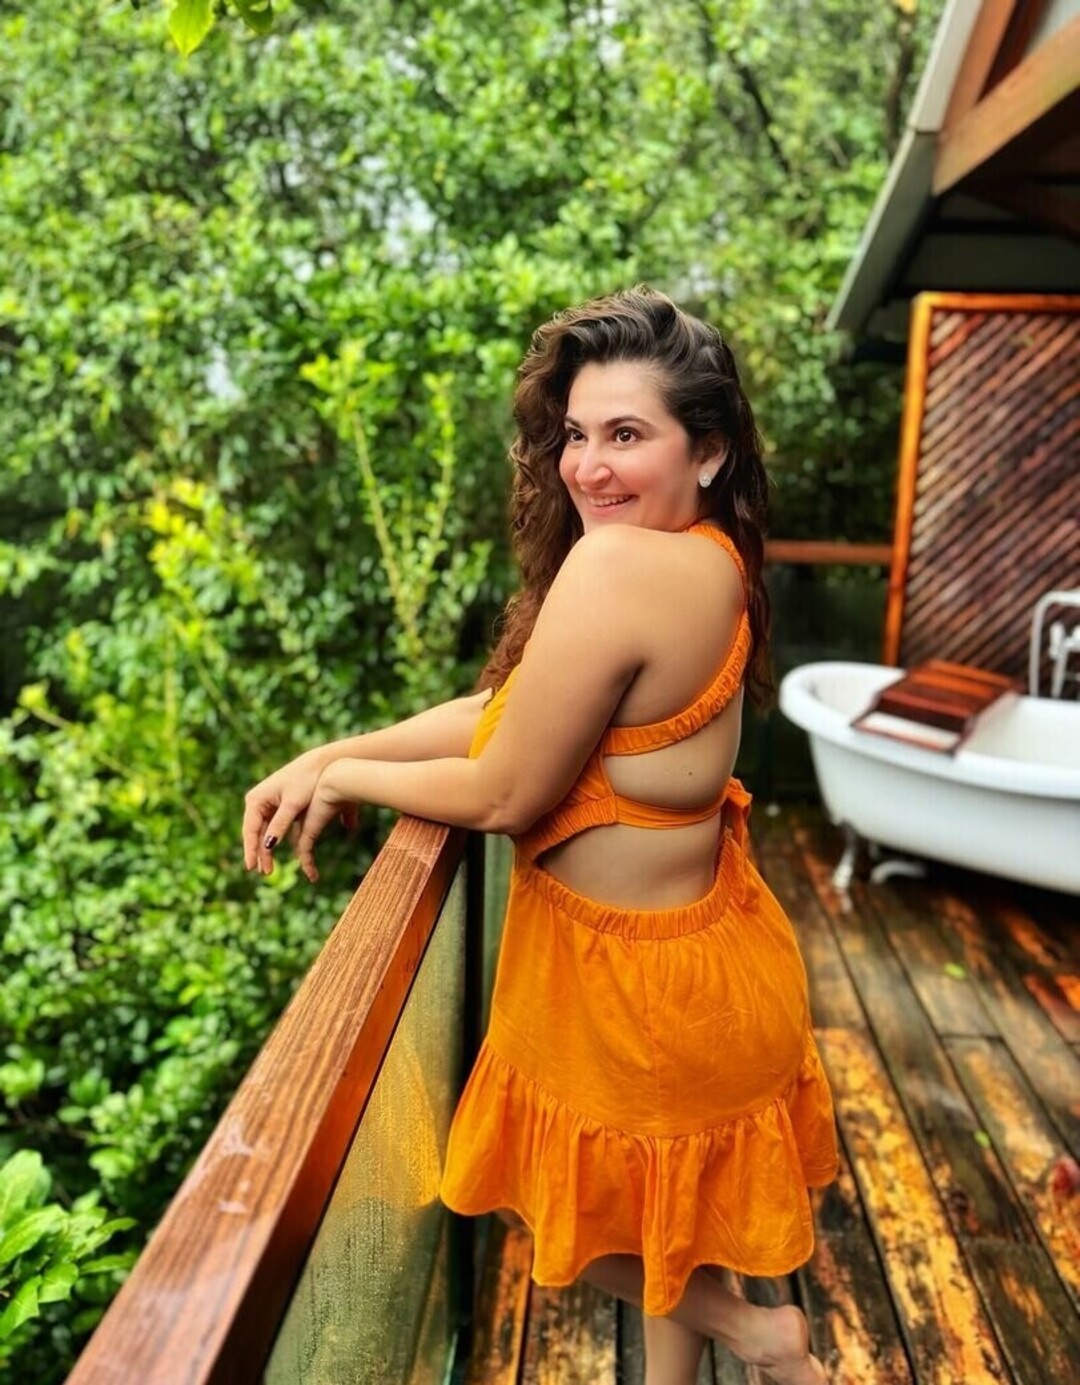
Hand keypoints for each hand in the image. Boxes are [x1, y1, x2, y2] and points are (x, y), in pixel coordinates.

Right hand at [243, 749, 356, 877]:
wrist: (320, 764)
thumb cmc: (306, 780)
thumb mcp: (293, 804)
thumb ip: (280, 824)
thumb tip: (268, 846)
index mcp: (256, 799)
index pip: (250, 830)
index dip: (250, 850)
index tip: (252, 867)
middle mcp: (257, 802)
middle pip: (255, 833)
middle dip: (258, 853)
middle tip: (264, 873)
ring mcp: (266, 804)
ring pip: (263, 832)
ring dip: (266, 849)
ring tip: (268, 868)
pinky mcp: (277, 806)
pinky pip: (272, 827)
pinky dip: (274, 840)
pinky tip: (274, 854)